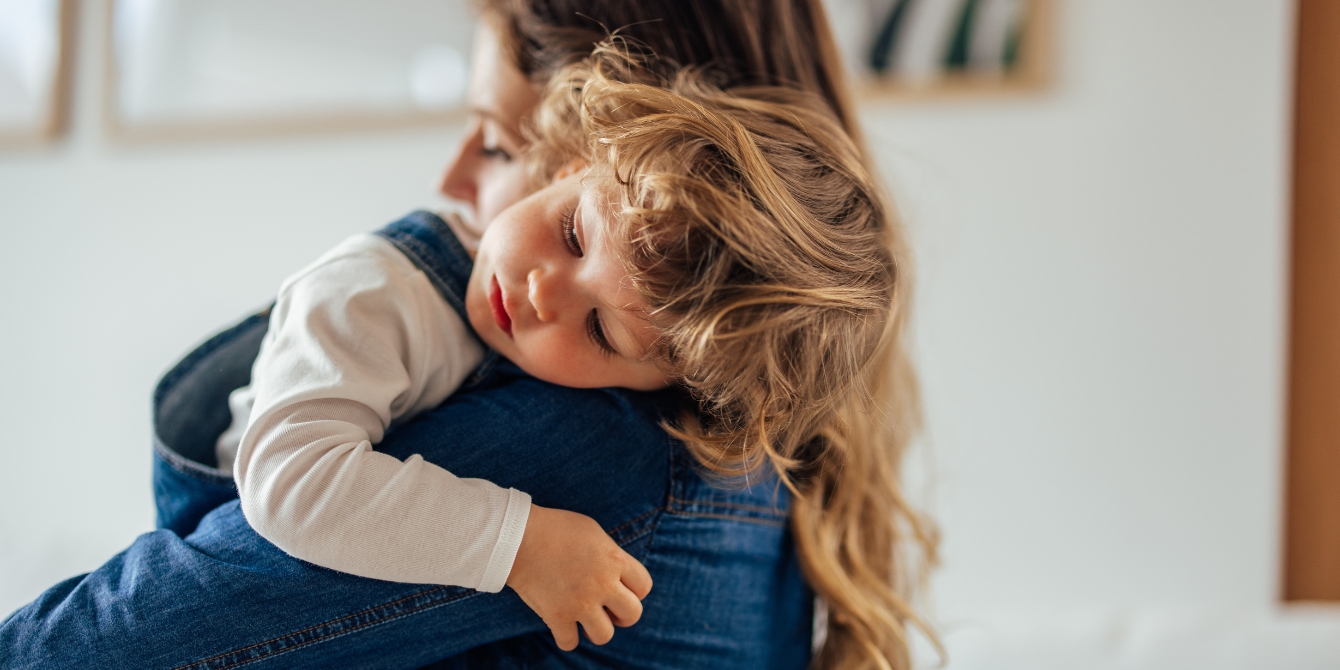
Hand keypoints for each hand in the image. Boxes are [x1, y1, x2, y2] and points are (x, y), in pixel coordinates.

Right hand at [505, 504, 652, 650]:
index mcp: (615, 561)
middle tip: (608, 610)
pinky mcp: (557, 616)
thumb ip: (610, 555)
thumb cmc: (556, 528)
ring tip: (586, 619)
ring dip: (597, 629)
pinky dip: (566, 637)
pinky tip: (562, 626)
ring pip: (605, 635)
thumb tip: (617, 572)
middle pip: (633, 614)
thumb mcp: (593, 532)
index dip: (636, 591)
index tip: (621, 589)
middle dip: (623, 615)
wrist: (519, 537)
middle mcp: (603, 584)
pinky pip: (570, 642)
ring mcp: (581, 603)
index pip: (644, 586)